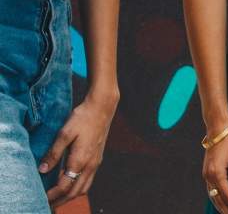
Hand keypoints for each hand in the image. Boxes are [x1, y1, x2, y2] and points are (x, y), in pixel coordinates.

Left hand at [41, 92, 117, 206]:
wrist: (102, 107)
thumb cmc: (83, 117)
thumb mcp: (65, 133)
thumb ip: (54, 152)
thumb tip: (42, 169)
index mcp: (80, 160)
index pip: (64, 186)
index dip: (52, 195)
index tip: (41, 198)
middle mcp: (89, 165)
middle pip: (74, 192)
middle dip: (60, 201)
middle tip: (48, 204)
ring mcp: (95, 162)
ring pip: (83, 188)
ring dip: (70, 196)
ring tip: (58, 198)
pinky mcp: (98, 158)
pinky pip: (88, 180)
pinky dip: (78, 187)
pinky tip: (71, 182)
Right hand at [204, 128, 227, 213]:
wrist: (217, 126)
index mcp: (217, 172)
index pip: (227, 195)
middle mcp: (209, 175)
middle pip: (218, 199)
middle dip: (227, 211)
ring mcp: (206, 174)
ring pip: (212, 196)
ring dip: (221, 207)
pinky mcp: (207, 171)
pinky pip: (211, 190)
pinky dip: (216, 199)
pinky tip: (222, 203)